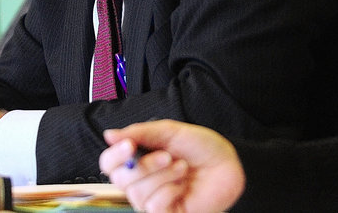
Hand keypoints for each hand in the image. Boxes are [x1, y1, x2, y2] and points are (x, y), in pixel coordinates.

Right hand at [100, 119, 244, 212]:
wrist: (228, 163)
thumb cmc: (201, 147)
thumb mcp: (170, 132)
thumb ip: (140, 133)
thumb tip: (109, 135)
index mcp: (138, 159)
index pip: (109, 163)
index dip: (114, 155)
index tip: (129, 145)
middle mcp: (141, 182)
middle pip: (120, 179)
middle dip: (146, 165)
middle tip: (168, 156)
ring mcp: (152, 200)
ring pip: (138, 193)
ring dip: (164, 176)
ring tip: (183, 168)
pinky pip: (155, 207)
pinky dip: (170, 191)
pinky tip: (183, 186)